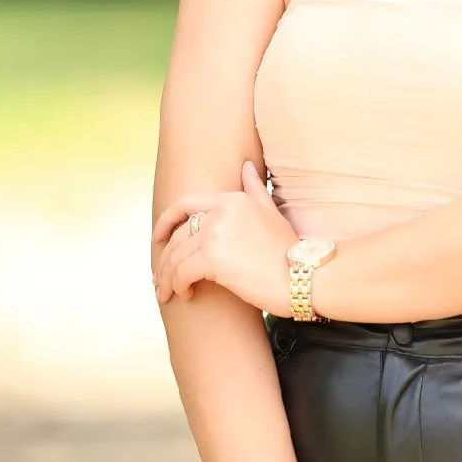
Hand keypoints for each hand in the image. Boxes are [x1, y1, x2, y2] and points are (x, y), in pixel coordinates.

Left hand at [152, 160, 295, 311]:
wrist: (304, 276)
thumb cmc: (290, 250)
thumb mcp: (272, 213)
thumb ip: (255, 190)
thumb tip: (246, 167)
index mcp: (233, 199)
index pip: (184, 204)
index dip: (165, 222)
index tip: (157, 239)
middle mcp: (222, 212)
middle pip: (178, 236)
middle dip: (165, 259)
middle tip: (161, 279)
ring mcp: (216, 234)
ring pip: (175, 256)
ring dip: (167, 278)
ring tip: (168, 293)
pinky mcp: (213, 259)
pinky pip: (182, 273)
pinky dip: (177, 286)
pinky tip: (185, 295)